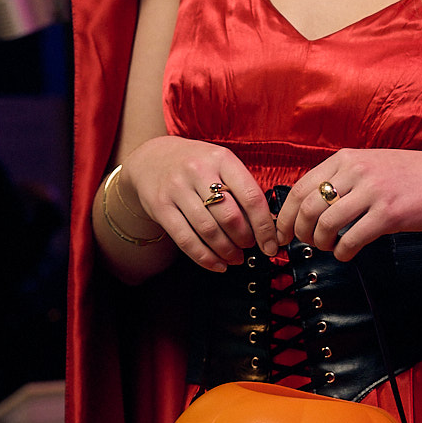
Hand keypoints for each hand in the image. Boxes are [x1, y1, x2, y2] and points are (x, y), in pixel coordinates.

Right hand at [118, 135, 276, 271]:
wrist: (150, 158)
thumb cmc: (196, 164)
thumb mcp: (221, 164)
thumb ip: (241, 188)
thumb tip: (266, 225)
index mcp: (222, 159)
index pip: (251, 197)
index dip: (265, 226)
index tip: (271, 244)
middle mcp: (198, 171)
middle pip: (229, 216)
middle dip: (245, 239)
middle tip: (250, 247)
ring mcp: (177, 189)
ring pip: (208, 230)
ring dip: (226, 251)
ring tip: (235, 258)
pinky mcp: (160, 206)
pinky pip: (185, 239)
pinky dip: (204, 257)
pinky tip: (217, 264)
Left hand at [275, 149, 421, 261]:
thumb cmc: (407, 176)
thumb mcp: (369, 165)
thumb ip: (341, 178)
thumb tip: (307, 206)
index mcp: (346, 159)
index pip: (300, 187)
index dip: (286, 215)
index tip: (283, 233)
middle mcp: (356, 171)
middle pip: (308, 207)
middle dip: (300, 232)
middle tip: (306, 243)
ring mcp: (373, 191)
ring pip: (326, 224)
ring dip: (321, 243)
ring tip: (329, 247)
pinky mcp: (388, 213)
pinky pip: (352, 238)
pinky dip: (342, 252)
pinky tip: (345, 254)